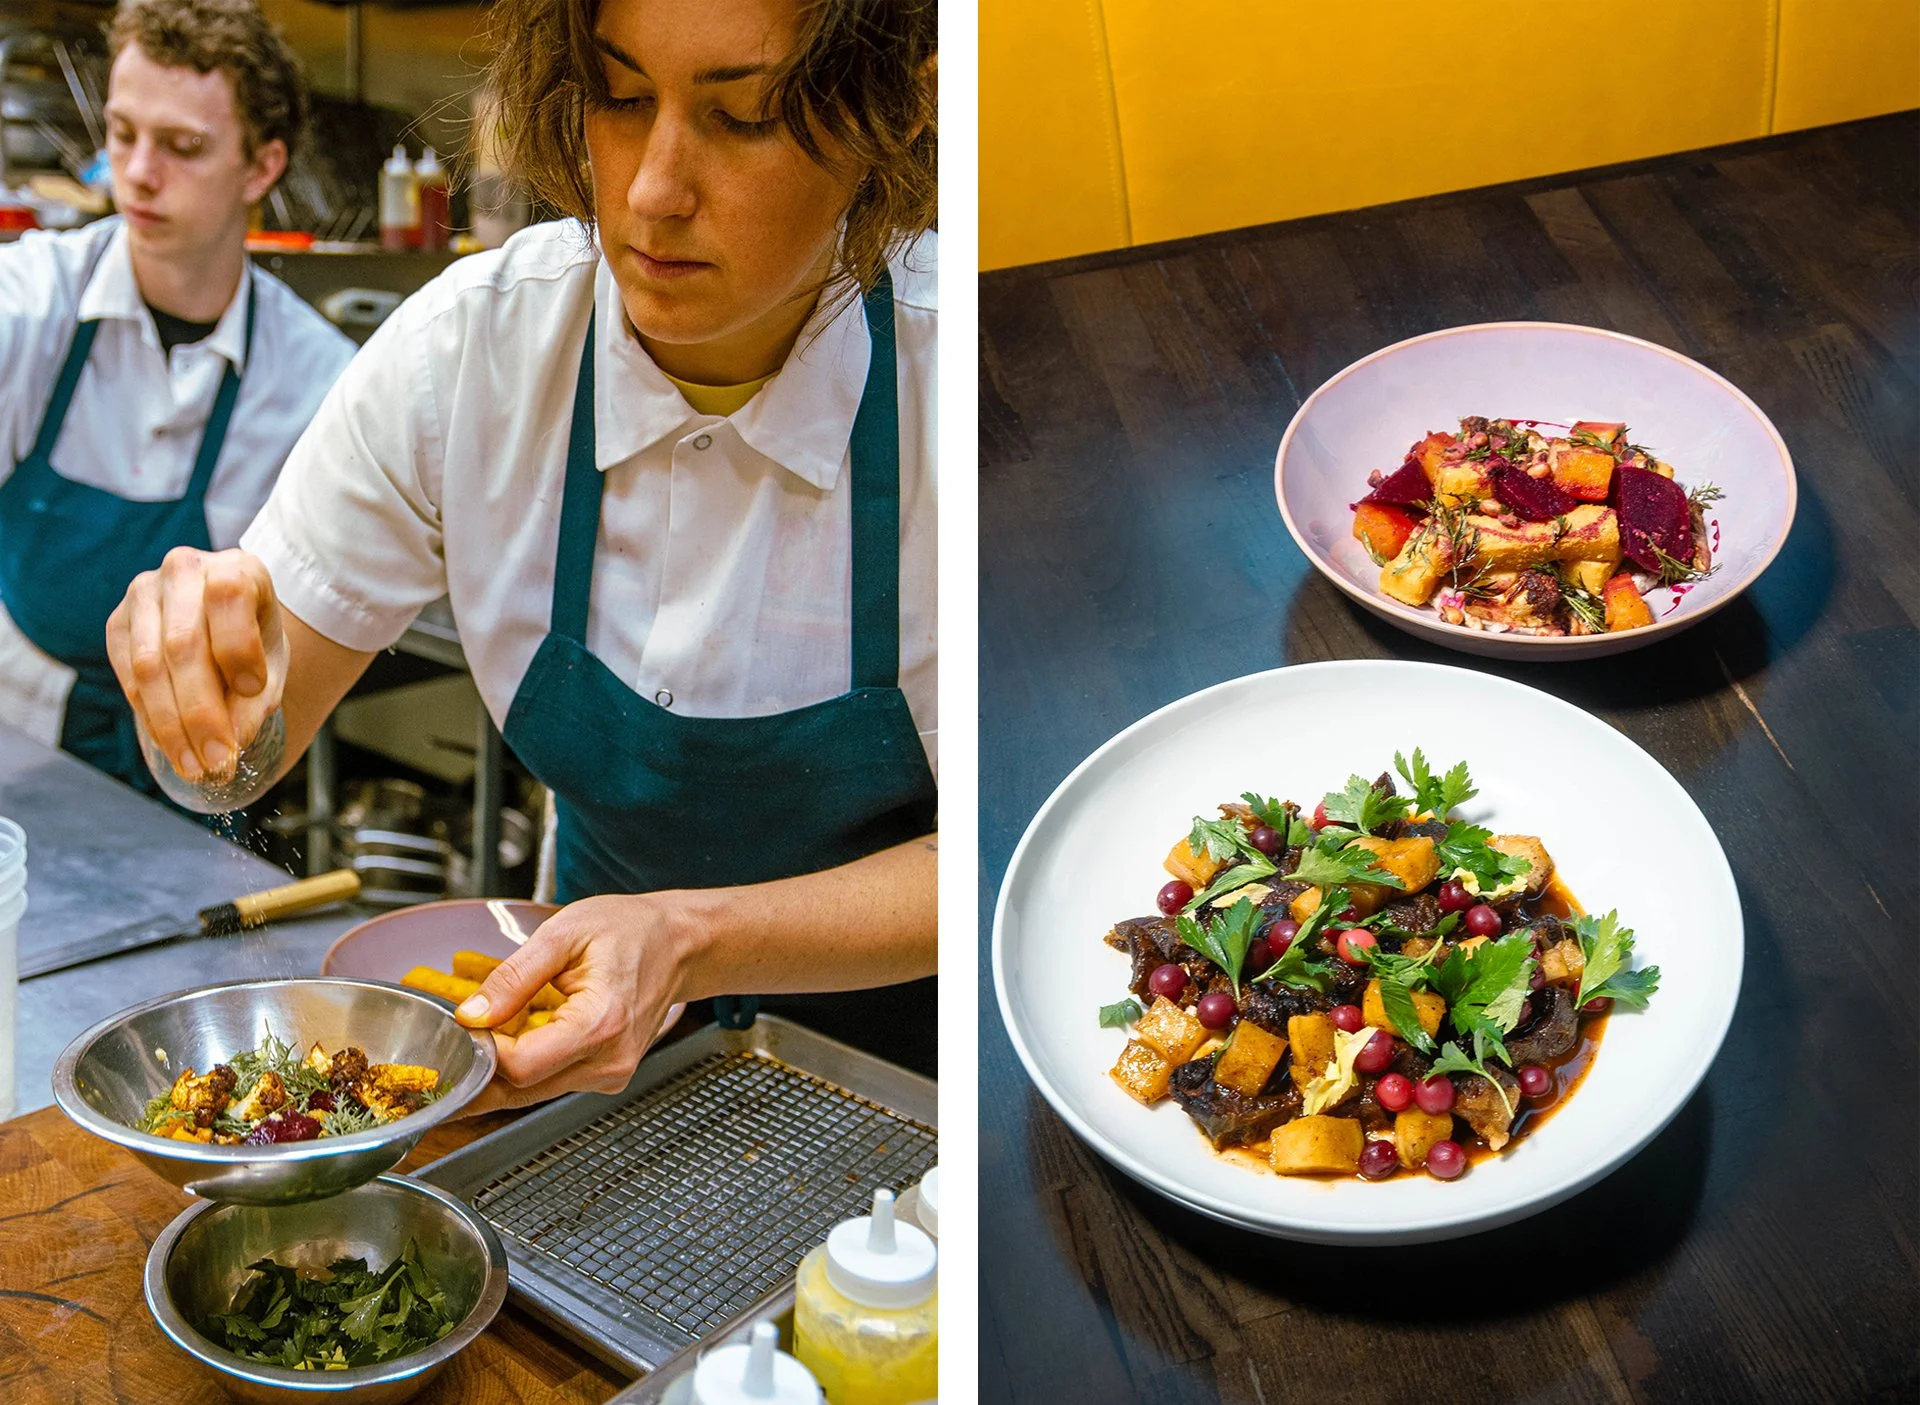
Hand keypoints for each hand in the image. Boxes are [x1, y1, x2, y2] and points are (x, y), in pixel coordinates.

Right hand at [105, 546, 282, 779]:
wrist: (224, 621)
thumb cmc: (254, 640)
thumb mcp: (272, 664)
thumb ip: (257, 699)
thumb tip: (232, 741)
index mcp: (235, 567)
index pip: (228, 596)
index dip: (238, 647)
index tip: (254, 690)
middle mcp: (184, 570)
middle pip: (183, 644)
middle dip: (201, 711)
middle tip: (218, 759)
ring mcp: (143, 593)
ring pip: (149, 665)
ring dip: (171, 724)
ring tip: (194, 765)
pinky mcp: (117, 621)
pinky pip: (127, 673)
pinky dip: (149, 713)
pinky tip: (170, 743)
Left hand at [453, 894, 690, 1114]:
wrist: (678, 944)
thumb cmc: (631, 931)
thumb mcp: (563, 934)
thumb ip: (513, 977)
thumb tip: (471, 1015)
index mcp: (601, 1024)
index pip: (519, 1066)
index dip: (481, 1049)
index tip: (466, 1022)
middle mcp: (609, 1062)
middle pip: (519, 1089)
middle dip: (483, 1064)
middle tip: (466, 1030)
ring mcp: (610, 1075)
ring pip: (529, 1092)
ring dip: (504, 1066)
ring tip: (503, 1024)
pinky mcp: (606, 1078)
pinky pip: (549, 1083)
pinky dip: (528, 1064)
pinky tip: (528, 1034)